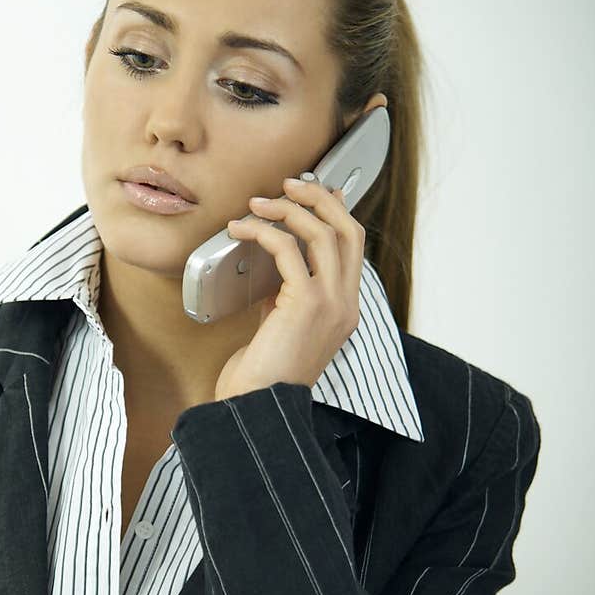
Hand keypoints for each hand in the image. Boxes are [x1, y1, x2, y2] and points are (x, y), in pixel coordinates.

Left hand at [213, 176, 364, 402]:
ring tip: (257, 203)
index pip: (353, 247)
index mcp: (345, 311)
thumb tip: (274, 264)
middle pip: (348, 230)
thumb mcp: (281, 328)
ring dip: (288, 209)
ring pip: (324, 232)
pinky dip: (263, 231)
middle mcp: (346, 304)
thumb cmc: (261, 378)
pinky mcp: (306, 303)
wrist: (256, 408)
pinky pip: (288, 249)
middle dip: (319, 199)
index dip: (335, 212)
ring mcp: (331, 304)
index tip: (310, 194)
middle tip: (289, 186)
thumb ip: (287, 296)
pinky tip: (241, 230)